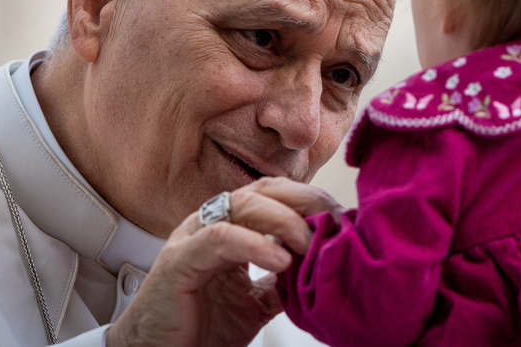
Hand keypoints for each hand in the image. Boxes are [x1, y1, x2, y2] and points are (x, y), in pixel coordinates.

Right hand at [107, 177, 342, 346]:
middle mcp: (211, 224)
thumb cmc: (201, 329)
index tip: (341, 217)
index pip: (275, 194)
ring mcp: (192, 237)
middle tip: (334, 220)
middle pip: (263, 191)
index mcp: (231, 228)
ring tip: (308, 242)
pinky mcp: (179, 260)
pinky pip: (219, 238)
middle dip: (304, 200)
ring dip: (283, 220)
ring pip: (243, 205)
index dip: (310, 199)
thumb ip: (281, 283)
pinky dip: (253, 244)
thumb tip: (320, 268)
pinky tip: (279, 261)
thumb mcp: (255, 303)